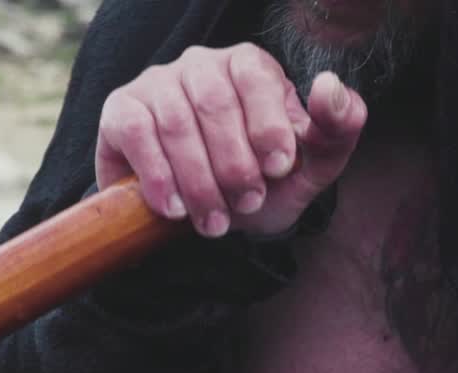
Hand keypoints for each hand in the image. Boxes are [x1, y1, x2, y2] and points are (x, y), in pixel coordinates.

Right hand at [96, 43, 367, 236]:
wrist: (207, 219)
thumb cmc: (261, 185)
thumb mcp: (307, 168)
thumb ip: (335, 131)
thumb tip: (331, 85)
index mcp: (249, 67)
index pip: (254, 76)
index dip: (267, 124)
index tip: (279, 170)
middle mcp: (201, 64)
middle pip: (214, 102)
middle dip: (234, 163)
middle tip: (248, 204)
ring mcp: (157, 84)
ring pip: (176, 123)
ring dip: (199, 181)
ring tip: (215, 223)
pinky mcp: (122, 110)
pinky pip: (137, 133)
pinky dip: (159, 176)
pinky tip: (175, 209)